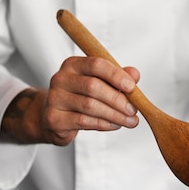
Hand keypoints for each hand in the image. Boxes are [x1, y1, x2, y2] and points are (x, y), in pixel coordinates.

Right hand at [1, 56, 139, 145]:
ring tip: (129, 121)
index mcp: (74, 65)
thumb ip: (118, 77)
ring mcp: (55, 98)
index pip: (96, 64)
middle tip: (133, 110)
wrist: (54, 118)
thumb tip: (134, 74)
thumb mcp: (101, 84)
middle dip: (117, 100)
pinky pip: (83, 121)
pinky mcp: (54, 118)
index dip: (116, 75)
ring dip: (114, 115)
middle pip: (93, 86)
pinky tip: (114, 125)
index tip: (132, 87)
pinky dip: (103, 124)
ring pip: (89, 105)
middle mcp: (61, 78)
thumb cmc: (81, 97)